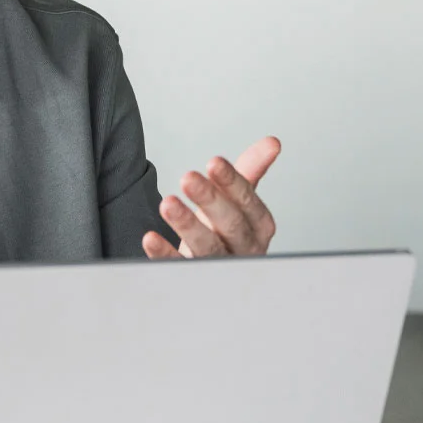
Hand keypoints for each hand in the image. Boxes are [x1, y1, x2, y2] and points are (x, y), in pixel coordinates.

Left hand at [142, 136, 279, 258]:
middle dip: (210, 200)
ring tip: (168, 204)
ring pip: (207, 248)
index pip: (248, 202)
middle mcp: (244, 248)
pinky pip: (179, 269)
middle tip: (188, 178)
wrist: (212, 269)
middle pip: (231, 224)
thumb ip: (250, 171)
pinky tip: (150, 239)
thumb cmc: (226, 232)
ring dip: (187, 225)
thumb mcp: (238, 202)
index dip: (232, 182)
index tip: (214, 162)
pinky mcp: (193, 280)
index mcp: (258, 226)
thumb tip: (272, 142)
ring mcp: (220, 268)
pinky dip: (164, 254)